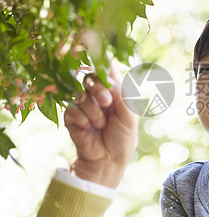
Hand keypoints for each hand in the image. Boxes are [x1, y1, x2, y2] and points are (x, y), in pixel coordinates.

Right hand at [64, 70, 137, 187]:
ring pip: (81, 94)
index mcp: (114, 90)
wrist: (108, 161)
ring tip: (101, 125)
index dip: (102, 60)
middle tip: (106, 102)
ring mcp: (82, 104)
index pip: (106, 68)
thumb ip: (122, 95)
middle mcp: (97, 94)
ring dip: (93, 111)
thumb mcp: (129, 116)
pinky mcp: (70, 116)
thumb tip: (110, 78)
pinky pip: (72, 109)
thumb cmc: (122, 138)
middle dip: (98, 88)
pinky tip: (89, 129)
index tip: (99, 55)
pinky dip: (83, 120)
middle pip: (90, 76)